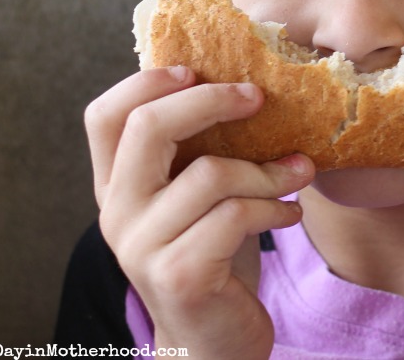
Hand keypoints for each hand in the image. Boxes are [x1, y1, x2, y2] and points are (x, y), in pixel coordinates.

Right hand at [85, 66, 315, 357]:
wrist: (213, 341)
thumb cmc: (212, 251)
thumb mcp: (196, 195)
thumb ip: (197, 149)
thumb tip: (246, 80)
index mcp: (117, 184)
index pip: (105, 116)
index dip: (147, 82)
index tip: (196, 70)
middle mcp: (117, 212)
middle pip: (149, 127)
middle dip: (212, 100)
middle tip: (257, 98)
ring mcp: (142, 246)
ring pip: (211, 174)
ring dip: (269, 169)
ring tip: (298, 173)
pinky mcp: (180, 275)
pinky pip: (236, 215)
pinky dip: (275, 206)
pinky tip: (289, 213)